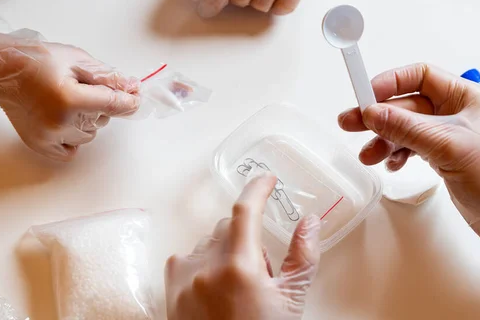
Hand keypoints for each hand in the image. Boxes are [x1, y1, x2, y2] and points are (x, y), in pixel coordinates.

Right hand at [0, 24, 138, 160]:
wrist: (1, 71)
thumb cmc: (37, 61)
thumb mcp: (78, 60)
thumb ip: (108, 77)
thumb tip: (133, 88)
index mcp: (70, 98)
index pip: (113, 105)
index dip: (129, 102)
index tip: (135, 99)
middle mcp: (60, 122)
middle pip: (102, 120)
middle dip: (99, 105)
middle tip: (80, 89)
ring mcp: (49, 137)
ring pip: (89, 135)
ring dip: (87, 121)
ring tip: (68, 102)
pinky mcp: (40, 145)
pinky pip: (71, 151)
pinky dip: (73, 138)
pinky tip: (64, 121)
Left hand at [165, 173, 320, 318]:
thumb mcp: (291, 301)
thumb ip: (302, 256)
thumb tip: (310, 221)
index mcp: (239, 268)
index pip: (245, 211)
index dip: (256, 188)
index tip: (266, 178)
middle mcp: (205, 268)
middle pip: (227, 227)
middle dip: (245, 238)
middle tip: (258, 271)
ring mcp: (184, 278)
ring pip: (207, 241)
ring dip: (223, 250)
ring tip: (235, 285)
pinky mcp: (169, 289)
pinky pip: (186, 257)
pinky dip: (202, 263)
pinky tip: (213, 288)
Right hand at [338, 63, 479, 294]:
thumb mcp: (447, 145)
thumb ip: (406, 127)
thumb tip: (372, 112)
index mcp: (465, 97)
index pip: (420, 76)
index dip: (391, 82)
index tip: (366, 94)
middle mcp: (456, 113)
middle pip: (406, 105)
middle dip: (378, 115)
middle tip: (350, 123)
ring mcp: (448, 136)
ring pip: (404, 128)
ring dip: (383, 139)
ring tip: (368, 155)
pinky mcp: (442, 157)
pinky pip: (410, 147)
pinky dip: (396, 154)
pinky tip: (390, 164)